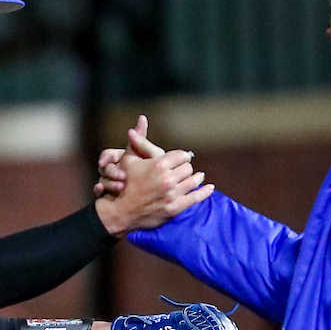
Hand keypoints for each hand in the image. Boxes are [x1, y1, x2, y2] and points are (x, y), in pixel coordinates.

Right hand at [93, 115, 158, 197]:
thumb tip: (142, 118)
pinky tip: (102, 192)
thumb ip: (143, 141)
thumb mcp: (149, 155)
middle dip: (110, 172)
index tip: (104, 162)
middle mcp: (113, 170)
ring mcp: (110, 183)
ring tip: (120, 187)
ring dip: (108, 183)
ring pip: (102, 181)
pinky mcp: (109, 196)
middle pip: (103, 169)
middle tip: (121, 176)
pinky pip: (100, 193)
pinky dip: (99, 191)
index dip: (105, 158)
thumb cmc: (154, 171)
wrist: (155, 193)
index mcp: (119, 159)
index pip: (107, 156)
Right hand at [93, 117, 212, 233]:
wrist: (121, 211)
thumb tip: (142, 118)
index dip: (182, 157)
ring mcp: (172, 194)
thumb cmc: (124, 183)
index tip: (181, 159)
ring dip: (196, 178)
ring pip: (193, 181)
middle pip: (188, 168)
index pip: (181, 155)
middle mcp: (167, 179)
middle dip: (186, 168)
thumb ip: (140, 140)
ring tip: (198, 177)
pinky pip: (196, 198)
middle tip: (185, 170)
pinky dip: (205, 192)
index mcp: (158, 164)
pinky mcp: (175, 208)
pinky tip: (209, 188)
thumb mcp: (129, 159)